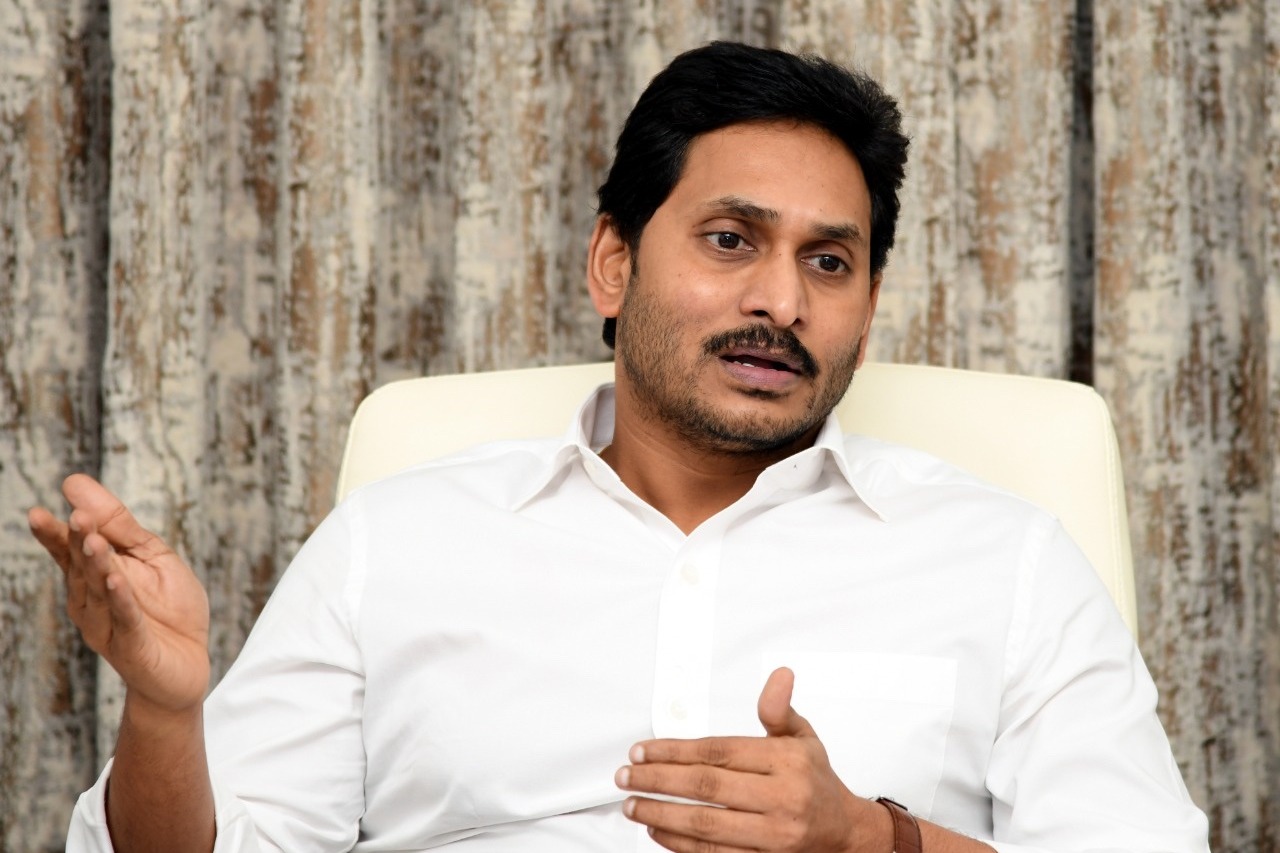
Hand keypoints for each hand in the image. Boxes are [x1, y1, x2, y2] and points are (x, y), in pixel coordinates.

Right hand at [28, 474, 210, 712]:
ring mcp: (107, 623)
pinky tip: (116, 579)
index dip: (55, 534)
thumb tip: (76, 484)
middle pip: (81, 566)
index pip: (68, 550)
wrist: (187, 664)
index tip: (40, 513)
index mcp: (95, 575)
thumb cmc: (168, 608)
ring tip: (92, 539)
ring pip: (99, 589)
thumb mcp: (153, 557)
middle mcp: (92, 599)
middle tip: (77, 517)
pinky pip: (125, 618)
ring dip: (96, 564)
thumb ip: (121, 526)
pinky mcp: (131, 644)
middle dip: (78, 541)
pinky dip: (120, 598)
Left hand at [615, 667, 888, 852]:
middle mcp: (782, 798)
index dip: (675, 750)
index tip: (643, 749)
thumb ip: (779, 710)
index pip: (719, 752)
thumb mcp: (803, 738)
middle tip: (627, 775)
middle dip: (658, 780)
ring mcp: (773, 835)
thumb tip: (778, 675)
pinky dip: (680, 845)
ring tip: (633, 804)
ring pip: (705, 825)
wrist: (845, 834)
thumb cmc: (816, 783)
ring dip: (661, 814)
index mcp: (787, 762)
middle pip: (706, 787)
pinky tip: (657, 831)